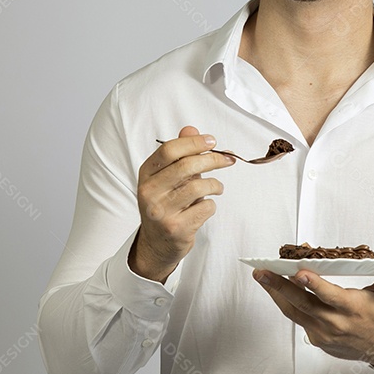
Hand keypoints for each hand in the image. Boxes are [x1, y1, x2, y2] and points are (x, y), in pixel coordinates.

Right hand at [131, 126, 235, 281]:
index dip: (194, 143)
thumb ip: (179, 154)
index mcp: (146, 175)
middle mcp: (150, 192)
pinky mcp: (176, 229)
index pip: (169, 150)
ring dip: (215, 185)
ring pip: (199, 187)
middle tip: (227, 159)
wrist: (157, 244)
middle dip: (213, 160)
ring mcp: (162, 212)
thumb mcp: (166, 178)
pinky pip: (205, 208)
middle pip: (186, 166)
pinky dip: (211, 205)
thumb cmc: (165, 204)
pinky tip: (204, 207)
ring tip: (217, 187)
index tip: (212, 141)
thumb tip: (191, 129)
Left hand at [253, 266, 373, 370]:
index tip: (299, 273)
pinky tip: (277, 289)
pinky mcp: (317, 339)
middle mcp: (335, 323)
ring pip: (294, 312)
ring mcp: (323, 333)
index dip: (314, 284)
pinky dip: (286, 303)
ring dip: (276, 294)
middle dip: (280, 287)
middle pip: (302, 304)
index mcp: (352, 309)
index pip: (330, 296)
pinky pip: (298, 319)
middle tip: (263, 272)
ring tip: (262, 277)